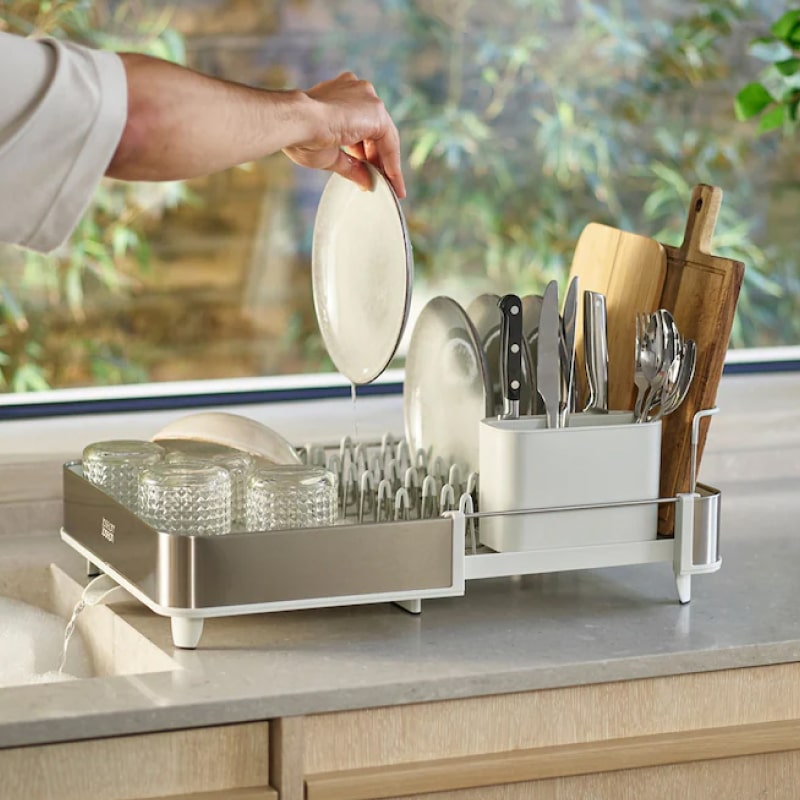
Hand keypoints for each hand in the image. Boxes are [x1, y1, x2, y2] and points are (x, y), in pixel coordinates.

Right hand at [283, 72, 405, 197]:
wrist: (296, 123)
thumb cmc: (301, 136)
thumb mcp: (329, 155)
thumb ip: (350, 165)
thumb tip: (364, 180)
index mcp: (340, 96)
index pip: (360, 128)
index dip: (366, 153)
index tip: (370, 172)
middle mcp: (356, 92)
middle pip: (375, 131)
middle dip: (377, 159)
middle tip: (380, 182)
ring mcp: (367, 98)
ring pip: (384, 135)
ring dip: (386, 162)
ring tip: (388, 185)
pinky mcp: (376, 110)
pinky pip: (390, 141)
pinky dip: (392, 162)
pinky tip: (392, 180)